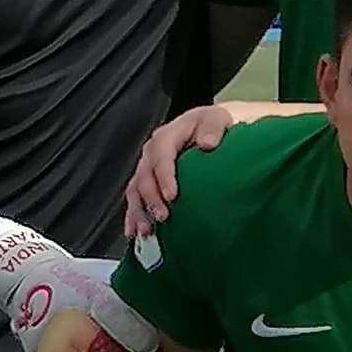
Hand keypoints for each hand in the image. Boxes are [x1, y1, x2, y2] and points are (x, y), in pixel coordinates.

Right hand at [126, 102, 276, 239]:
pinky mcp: (148, 182)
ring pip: (135, 191)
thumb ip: (213, 128)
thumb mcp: (217, 119)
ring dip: (139, 212)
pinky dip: (135, 217)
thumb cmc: (213, 126)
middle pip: (144, 176)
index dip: (164, 176)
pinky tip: (136, 233)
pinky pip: (136, 200)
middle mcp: (152, 152)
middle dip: (151, 199)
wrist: (209, 131)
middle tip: (163, 217)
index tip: (172, 196)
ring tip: (146, 231)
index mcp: (167, 136)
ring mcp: (148, 168)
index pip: (161, 156)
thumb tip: (207, 142)